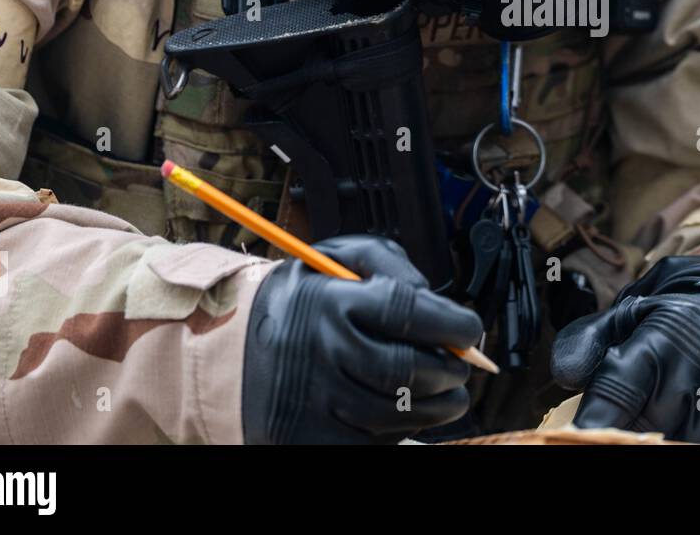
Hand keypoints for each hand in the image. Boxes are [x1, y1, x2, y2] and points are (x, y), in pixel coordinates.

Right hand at [241, 235, 481, 443]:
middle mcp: (320, 350)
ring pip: (397, 413)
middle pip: (407, 369)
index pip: (408, 311)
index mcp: (329, 301)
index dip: (453, 324)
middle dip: (450, 371)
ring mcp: (312, 400)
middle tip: (461, 368)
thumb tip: (437, 299)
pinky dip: (401, 429)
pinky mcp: (308, 438)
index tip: (470, 331)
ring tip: (447, 395)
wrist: (229, 348)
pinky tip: (405, 411)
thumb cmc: (299, 300)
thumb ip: (390, 264)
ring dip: (437, 407)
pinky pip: (374, 441)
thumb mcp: (337, 259)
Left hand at [550, 256, 699, 443]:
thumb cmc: (675, 323)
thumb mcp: (628, 316)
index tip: (580, 438)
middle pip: (650, 433)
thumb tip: (565, 376)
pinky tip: (696, 430)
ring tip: (668, 422)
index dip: (596, 424)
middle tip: (631, 424)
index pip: (616, 393)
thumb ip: (590, 342)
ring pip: (687, 447)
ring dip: (671, 441)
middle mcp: (699, 368)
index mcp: (659, 340)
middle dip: (634, 434)